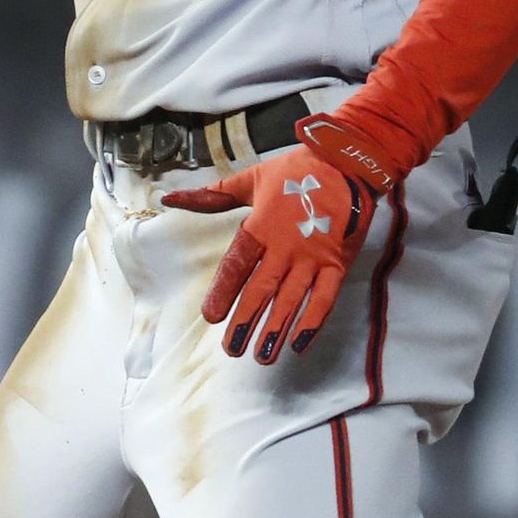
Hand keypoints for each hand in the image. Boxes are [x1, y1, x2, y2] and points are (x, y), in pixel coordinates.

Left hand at [162, 150, 377, 364]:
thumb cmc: (296, 171)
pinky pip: (325, 297)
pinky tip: (299, 344)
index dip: (224, 291)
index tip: (211, 316)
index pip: (237, 264)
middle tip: (232, 349)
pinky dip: (313, 322)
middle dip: (246, 321)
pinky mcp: (337, 263)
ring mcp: (312, 256)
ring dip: (276, 329)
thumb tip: (169, 199)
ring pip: (291, 299)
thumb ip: (211, 196)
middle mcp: (285, 246)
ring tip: (262, 356)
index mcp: (261, 226)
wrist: (348, 162)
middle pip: (261, 289)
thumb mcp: (250, 180)